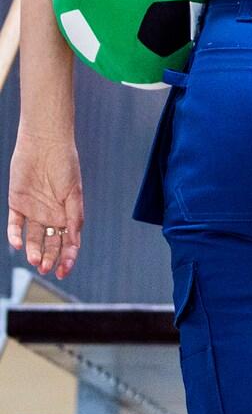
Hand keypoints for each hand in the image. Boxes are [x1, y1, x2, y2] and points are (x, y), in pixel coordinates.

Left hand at [8, 128, 82, 278]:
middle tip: (47, 268)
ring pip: (33, 239)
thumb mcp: (73, 192)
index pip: (68, 242)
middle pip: (51, 244)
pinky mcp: (17, 204)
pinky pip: (15, 225)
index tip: (64, 270)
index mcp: (67, 213)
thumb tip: (75, 241)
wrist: (45, 142)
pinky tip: (18, 244)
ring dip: (34, 251)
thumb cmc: (65, 164)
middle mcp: (51, 215)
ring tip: (35, 260)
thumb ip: (75, 216)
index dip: (67, 257)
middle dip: (50, 259)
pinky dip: (15, 236)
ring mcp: (33, 211)